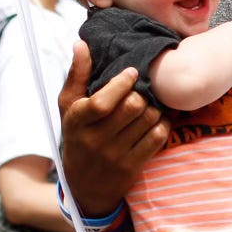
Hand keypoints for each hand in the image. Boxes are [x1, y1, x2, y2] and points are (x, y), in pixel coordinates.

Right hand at [58, 41, 168, 217]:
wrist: (84, 187)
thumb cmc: (77, 137)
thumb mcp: (68, 108)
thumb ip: (76, 75)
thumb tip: (81, 43)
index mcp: (77, 122)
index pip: (103, 101)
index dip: (122, 83)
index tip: (132, 72)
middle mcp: (94, 140)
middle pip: (132, 107)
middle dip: (144, 93)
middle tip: (146, 87)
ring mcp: (115, 156)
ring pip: (148, 120)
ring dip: (156, 106)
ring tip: (153, 101)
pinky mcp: (132, 167)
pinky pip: (157, 138)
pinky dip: (163, 123)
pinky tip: (158, 118)